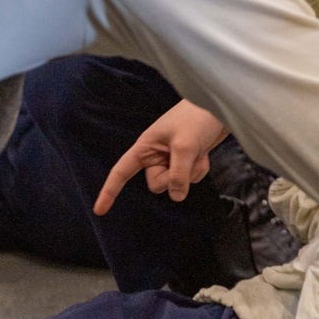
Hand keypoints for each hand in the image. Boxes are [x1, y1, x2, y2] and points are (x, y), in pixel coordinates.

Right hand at [94, 99, 227, 214]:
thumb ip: (178, 174)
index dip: (110, 191)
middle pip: (156, 184)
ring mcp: (172, 159)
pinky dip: (199, 170)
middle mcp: (156, 155)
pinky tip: (204, 154)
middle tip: (185, 160)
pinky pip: (190, 179)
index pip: (121, 171)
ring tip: (197, 151)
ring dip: (191, 172)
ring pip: (176, 184)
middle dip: (173, 179)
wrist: (219, 107)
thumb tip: (176, 197)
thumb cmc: (197, 117)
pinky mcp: (187, 162)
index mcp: (145, 147)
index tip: (99, 211)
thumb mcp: (185, 145)